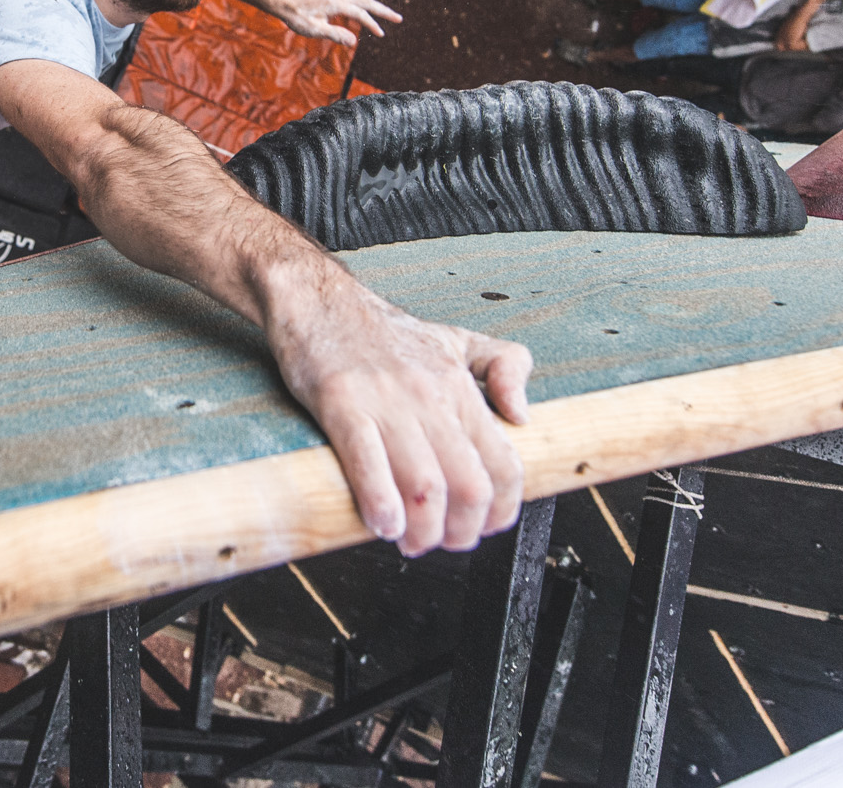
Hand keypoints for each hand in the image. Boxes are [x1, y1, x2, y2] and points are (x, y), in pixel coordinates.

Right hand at [267, 293, 530, 554]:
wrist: (318, 301)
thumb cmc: (382, 332)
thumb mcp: (458, 339)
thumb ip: (505, 367)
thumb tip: (523, 416)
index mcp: (459, 387)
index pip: (504, 465)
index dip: (501, 512)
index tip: (483, 527)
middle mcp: (430, 395)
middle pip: (468, 486)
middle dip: (460, 532)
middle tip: (441, 542)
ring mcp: (385, 400)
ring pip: (424, 487)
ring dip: (421, 531)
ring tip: (408, 539)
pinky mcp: (340, 402)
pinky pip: (367, 463)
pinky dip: (380, 505)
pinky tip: (381, 524)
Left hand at [278, 0, 404, 45]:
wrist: (284, 1)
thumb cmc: (297, 17)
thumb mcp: (314, 29)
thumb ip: (334, 34)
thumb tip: (353, 41)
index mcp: (336, 3)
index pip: (360, 13)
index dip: (372, 24)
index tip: (381, 34)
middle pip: (367, 2)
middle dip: (384, 11)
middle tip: (399, 19)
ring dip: (375, 8)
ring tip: (388, 16)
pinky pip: (353, 0)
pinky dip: (364, 6)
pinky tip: (365, 13)